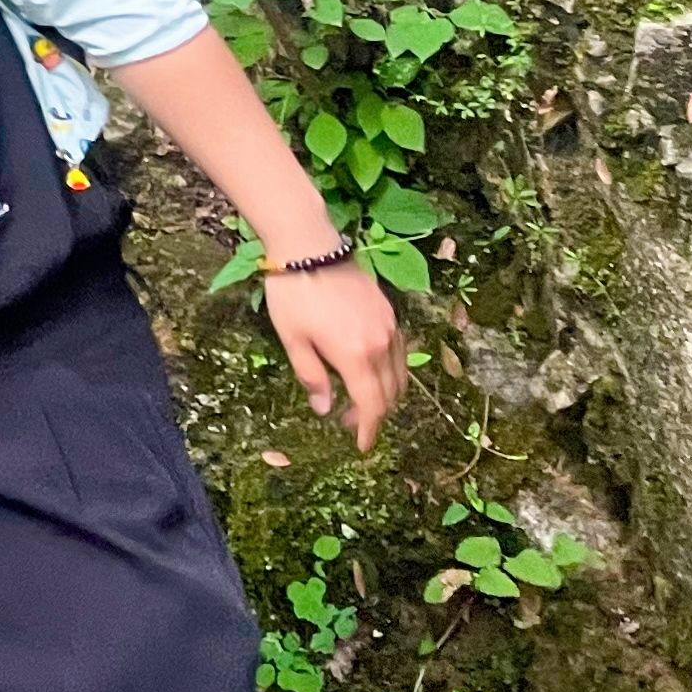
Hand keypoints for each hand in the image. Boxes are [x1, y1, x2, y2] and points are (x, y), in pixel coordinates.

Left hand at [267, 261, 404, 450]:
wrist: (309, 245)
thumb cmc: (293, 293)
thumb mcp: (292, 339)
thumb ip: (311, 376)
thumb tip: (325, 409)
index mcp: (355, 356)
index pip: (372, 405)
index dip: (369, 430)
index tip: (363, 446)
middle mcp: (380, 344)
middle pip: (390, 393)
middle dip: (374, 414)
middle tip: (350, 421)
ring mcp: (389, 326)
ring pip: (399, 374)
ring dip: (385, 393)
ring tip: (359, 398)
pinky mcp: (389, 312)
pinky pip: (398, 352)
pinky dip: (390, 370)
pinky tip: (370, 369)